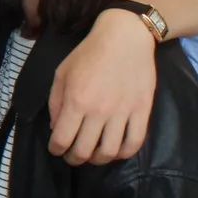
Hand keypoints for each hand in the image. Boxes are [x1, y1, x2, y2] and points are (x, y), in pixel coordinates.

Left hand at [48, 8, 156, 164]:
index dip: (56, 150)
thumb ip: (55, 102)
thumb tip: (55, 129)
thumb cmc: (88, 54)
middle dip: (74, 159)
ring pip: (110, 152)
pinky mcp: (142, 111)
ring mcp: (122, 112)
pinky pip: (135, 142)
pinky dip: (124, 153)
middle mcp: (99, 111)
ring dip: (98, 160)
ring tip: (94, 155)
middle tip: (73, 156)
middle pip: (84, 151)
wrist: (125, 37)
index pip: (62, 140)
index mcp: (76, 101)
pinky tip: (116, 150)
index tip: (56, 149)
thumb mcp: (62, 73)